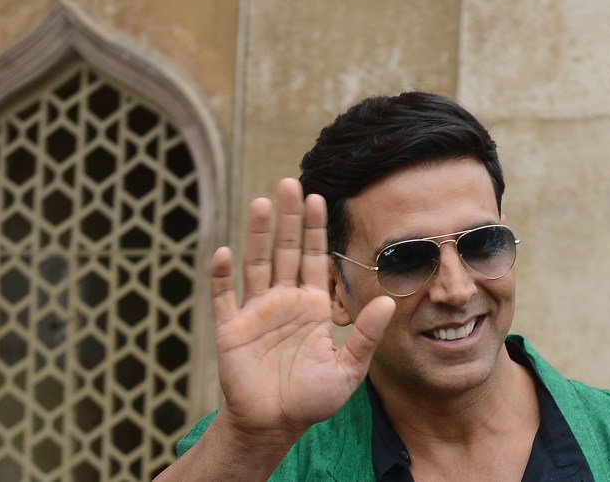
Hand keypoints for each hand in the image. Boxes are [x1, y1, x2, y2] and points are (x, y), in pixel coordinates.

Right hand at [211, 178, 394, 441]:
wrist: (273, 426)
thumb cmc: (311, 400)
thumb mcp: (347, 370)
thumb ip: (365, 336)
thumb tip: (388, 301)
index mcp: (311, 306)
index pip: (314, 258)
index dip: (315, 229)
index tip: (317, 198)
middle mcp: (283, 301)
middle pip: (285, 250)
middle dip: (288, 218)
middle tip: (289, 182)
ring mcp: (255, 311)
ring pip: (256, 263)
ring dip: (256, 233)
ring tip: (262, 202)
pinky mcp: (231, 328)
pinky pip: (224, 296)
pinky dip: (221, 275)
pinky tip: (223, 252)